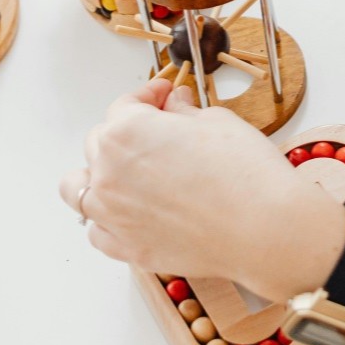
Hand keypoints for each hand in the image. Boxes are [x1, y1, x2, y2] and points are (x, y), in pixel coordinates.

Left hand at [59, 81, 344, 300]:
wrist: (263, 228)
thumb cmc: (244, 172)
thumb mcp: (217, 122)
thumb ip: (183, 111)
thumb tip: (173, 104)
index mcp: (126, 133)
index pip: (126, 104)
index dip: (150, 94)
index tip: (165, 94)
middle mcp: (107, 173)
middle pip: (101, 142)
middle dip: (128, 130)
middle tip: (161, 129)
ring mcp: (110, 215)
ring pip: (82, 188)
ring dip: (102, 173)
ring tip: (133, 171)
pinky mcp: (124, 249)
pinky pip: (98, 229)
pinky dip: (109, 216)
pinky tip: (136, 208)